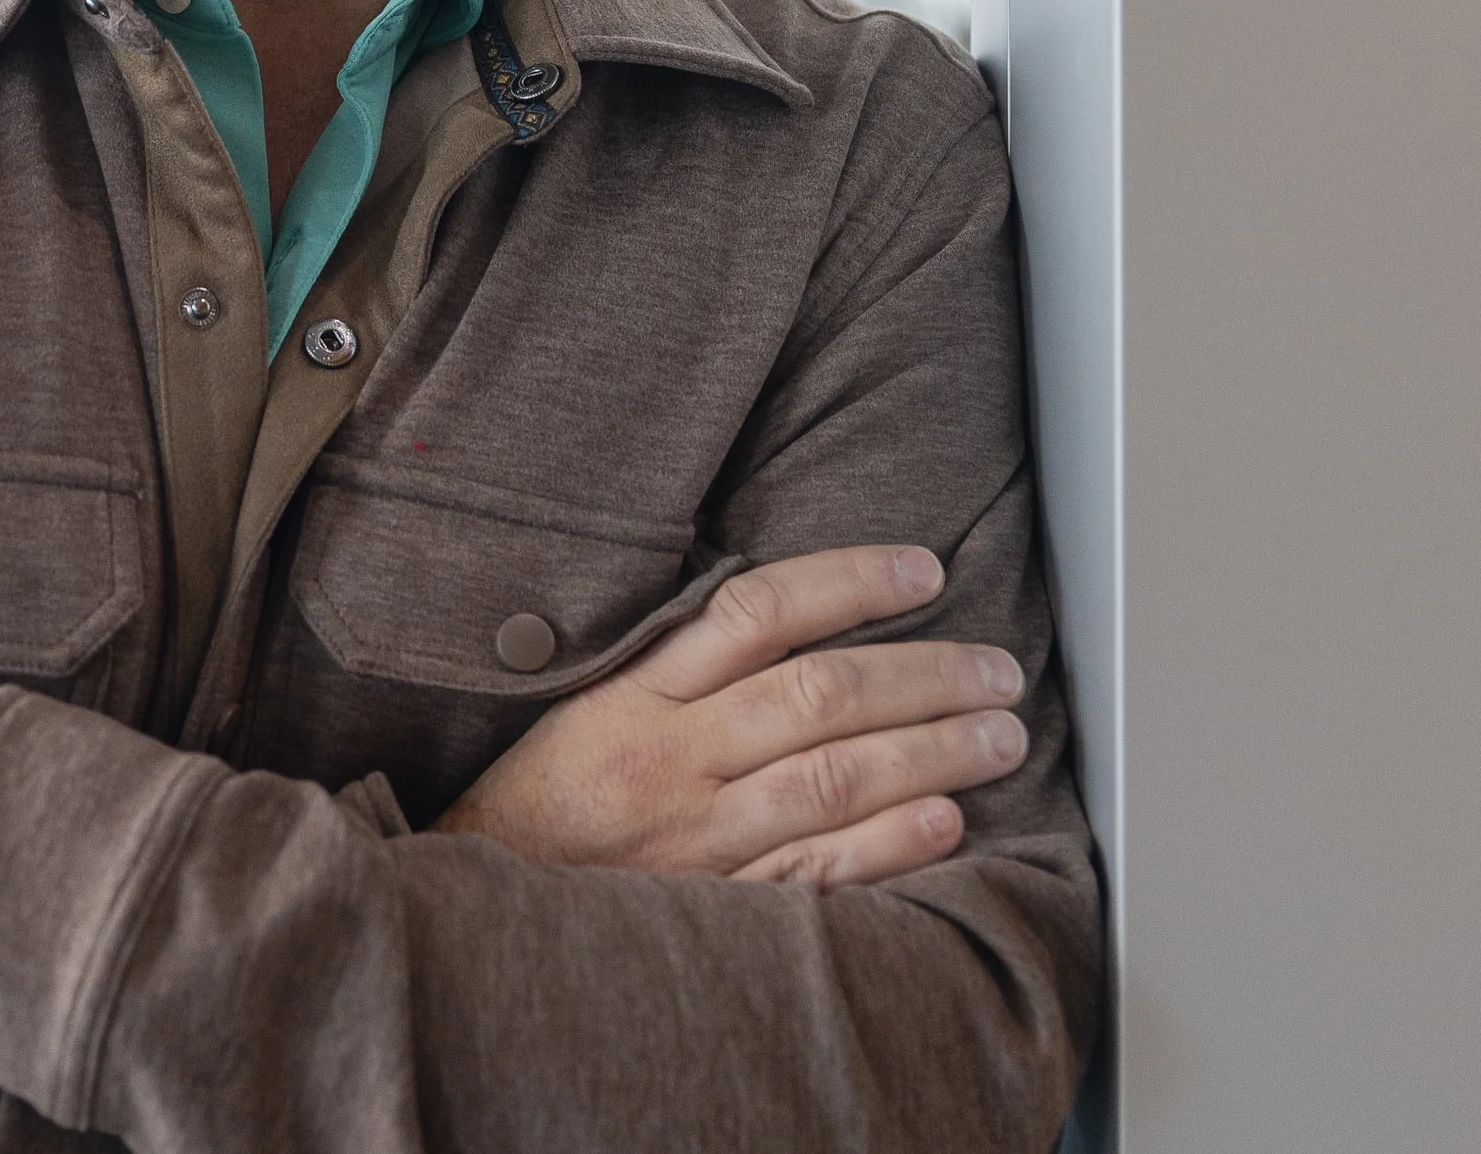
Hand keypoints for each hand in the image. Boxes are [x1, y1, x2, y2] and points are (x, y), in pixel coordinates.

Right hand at [433, 545, 1028, 888]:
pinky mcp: (717, 909)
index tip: (923, 570)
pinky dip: (889, 847)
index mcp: (638, 694)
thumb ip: (680, 663)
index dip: (847, 583)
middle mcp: (672, 759)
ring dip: (930, 754)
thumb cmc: (546, 798)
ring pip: (832, 781)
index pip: (756, 614)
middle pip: (817, 696)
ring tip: (999, 736)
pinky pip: (818, 875)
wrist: (481, 906)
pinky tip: (947, 824)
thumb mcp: (592, 704)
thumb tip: (793, 613)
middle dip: (922, 675)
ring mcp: (698, 840)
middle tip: (998, 667)